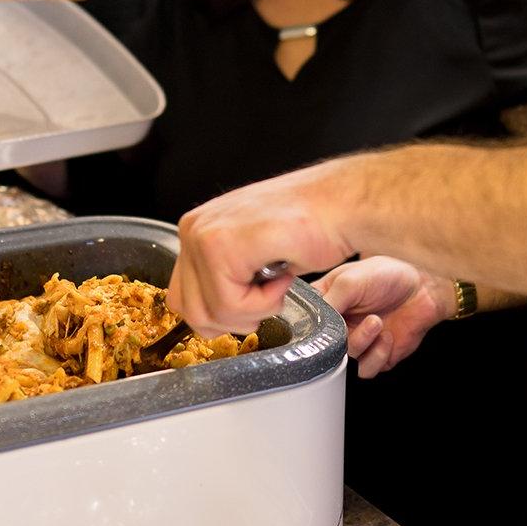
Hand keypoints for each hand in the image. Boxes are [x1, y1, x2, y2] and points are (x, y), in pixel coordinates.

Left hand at [167, 157, 364, 335]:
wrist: (343, 205)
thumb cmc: (312, 226)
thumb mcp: (253, 255)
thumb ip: (224, 278)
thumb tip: (209, 316)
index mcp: (197, 230)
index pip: (183, 299)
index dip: (220, 315)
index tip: (252, 303)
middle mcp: (193, 229)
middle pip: (190, 312)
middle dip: (234, 320)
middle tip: (268, 297)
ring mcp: (203, 235)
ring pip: (209, 313)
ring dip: (252, 312)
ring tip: (277, 282)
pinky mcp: (221, 245)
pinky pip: (230, 305)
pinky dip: (264, 303)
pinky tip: (283, 274)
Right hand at [315, 257, 452, 377]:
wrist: (425, 287)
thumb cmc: (389, 274)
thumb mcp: (351, 279)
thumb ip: (328, 301)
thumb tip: (313, 324)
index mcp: (326, 301)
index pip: (302, 320)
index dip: (305, 327)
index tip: (316, 325)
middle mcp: (338, 323)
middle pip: (322, 345)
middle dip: (338, 338)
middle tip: (348, 324)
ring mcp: (357, 340)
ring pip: (344, 359)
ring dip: (361, 342)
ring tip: (376, 322)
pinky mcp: (376, 355)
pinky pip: (367, 369)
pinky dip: (377, 354)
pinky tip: (387, 336)